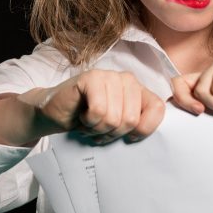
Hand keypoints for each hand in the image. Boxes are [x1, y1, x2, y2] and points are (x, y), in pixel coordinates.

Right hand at [30, 69, 164, 143]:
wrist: (55, 114)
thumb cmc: (89, 120)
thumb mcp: (118, 126)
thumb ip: (136, 125)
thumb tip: (147, 136)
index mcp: (139, 90)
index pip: (157, 109)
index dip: (143, 130)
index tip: (128, 136)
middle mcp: (127, 80)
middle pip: (131, 119)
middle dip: (113, 133)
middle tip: (100, 128)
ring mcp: (109, 76)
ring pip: (113, 118)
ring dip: (97, 128)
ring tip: (90, 122)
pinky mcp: (91, 78)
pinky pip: (98, 111)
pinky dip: (88, 121)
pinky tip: (83, 115)